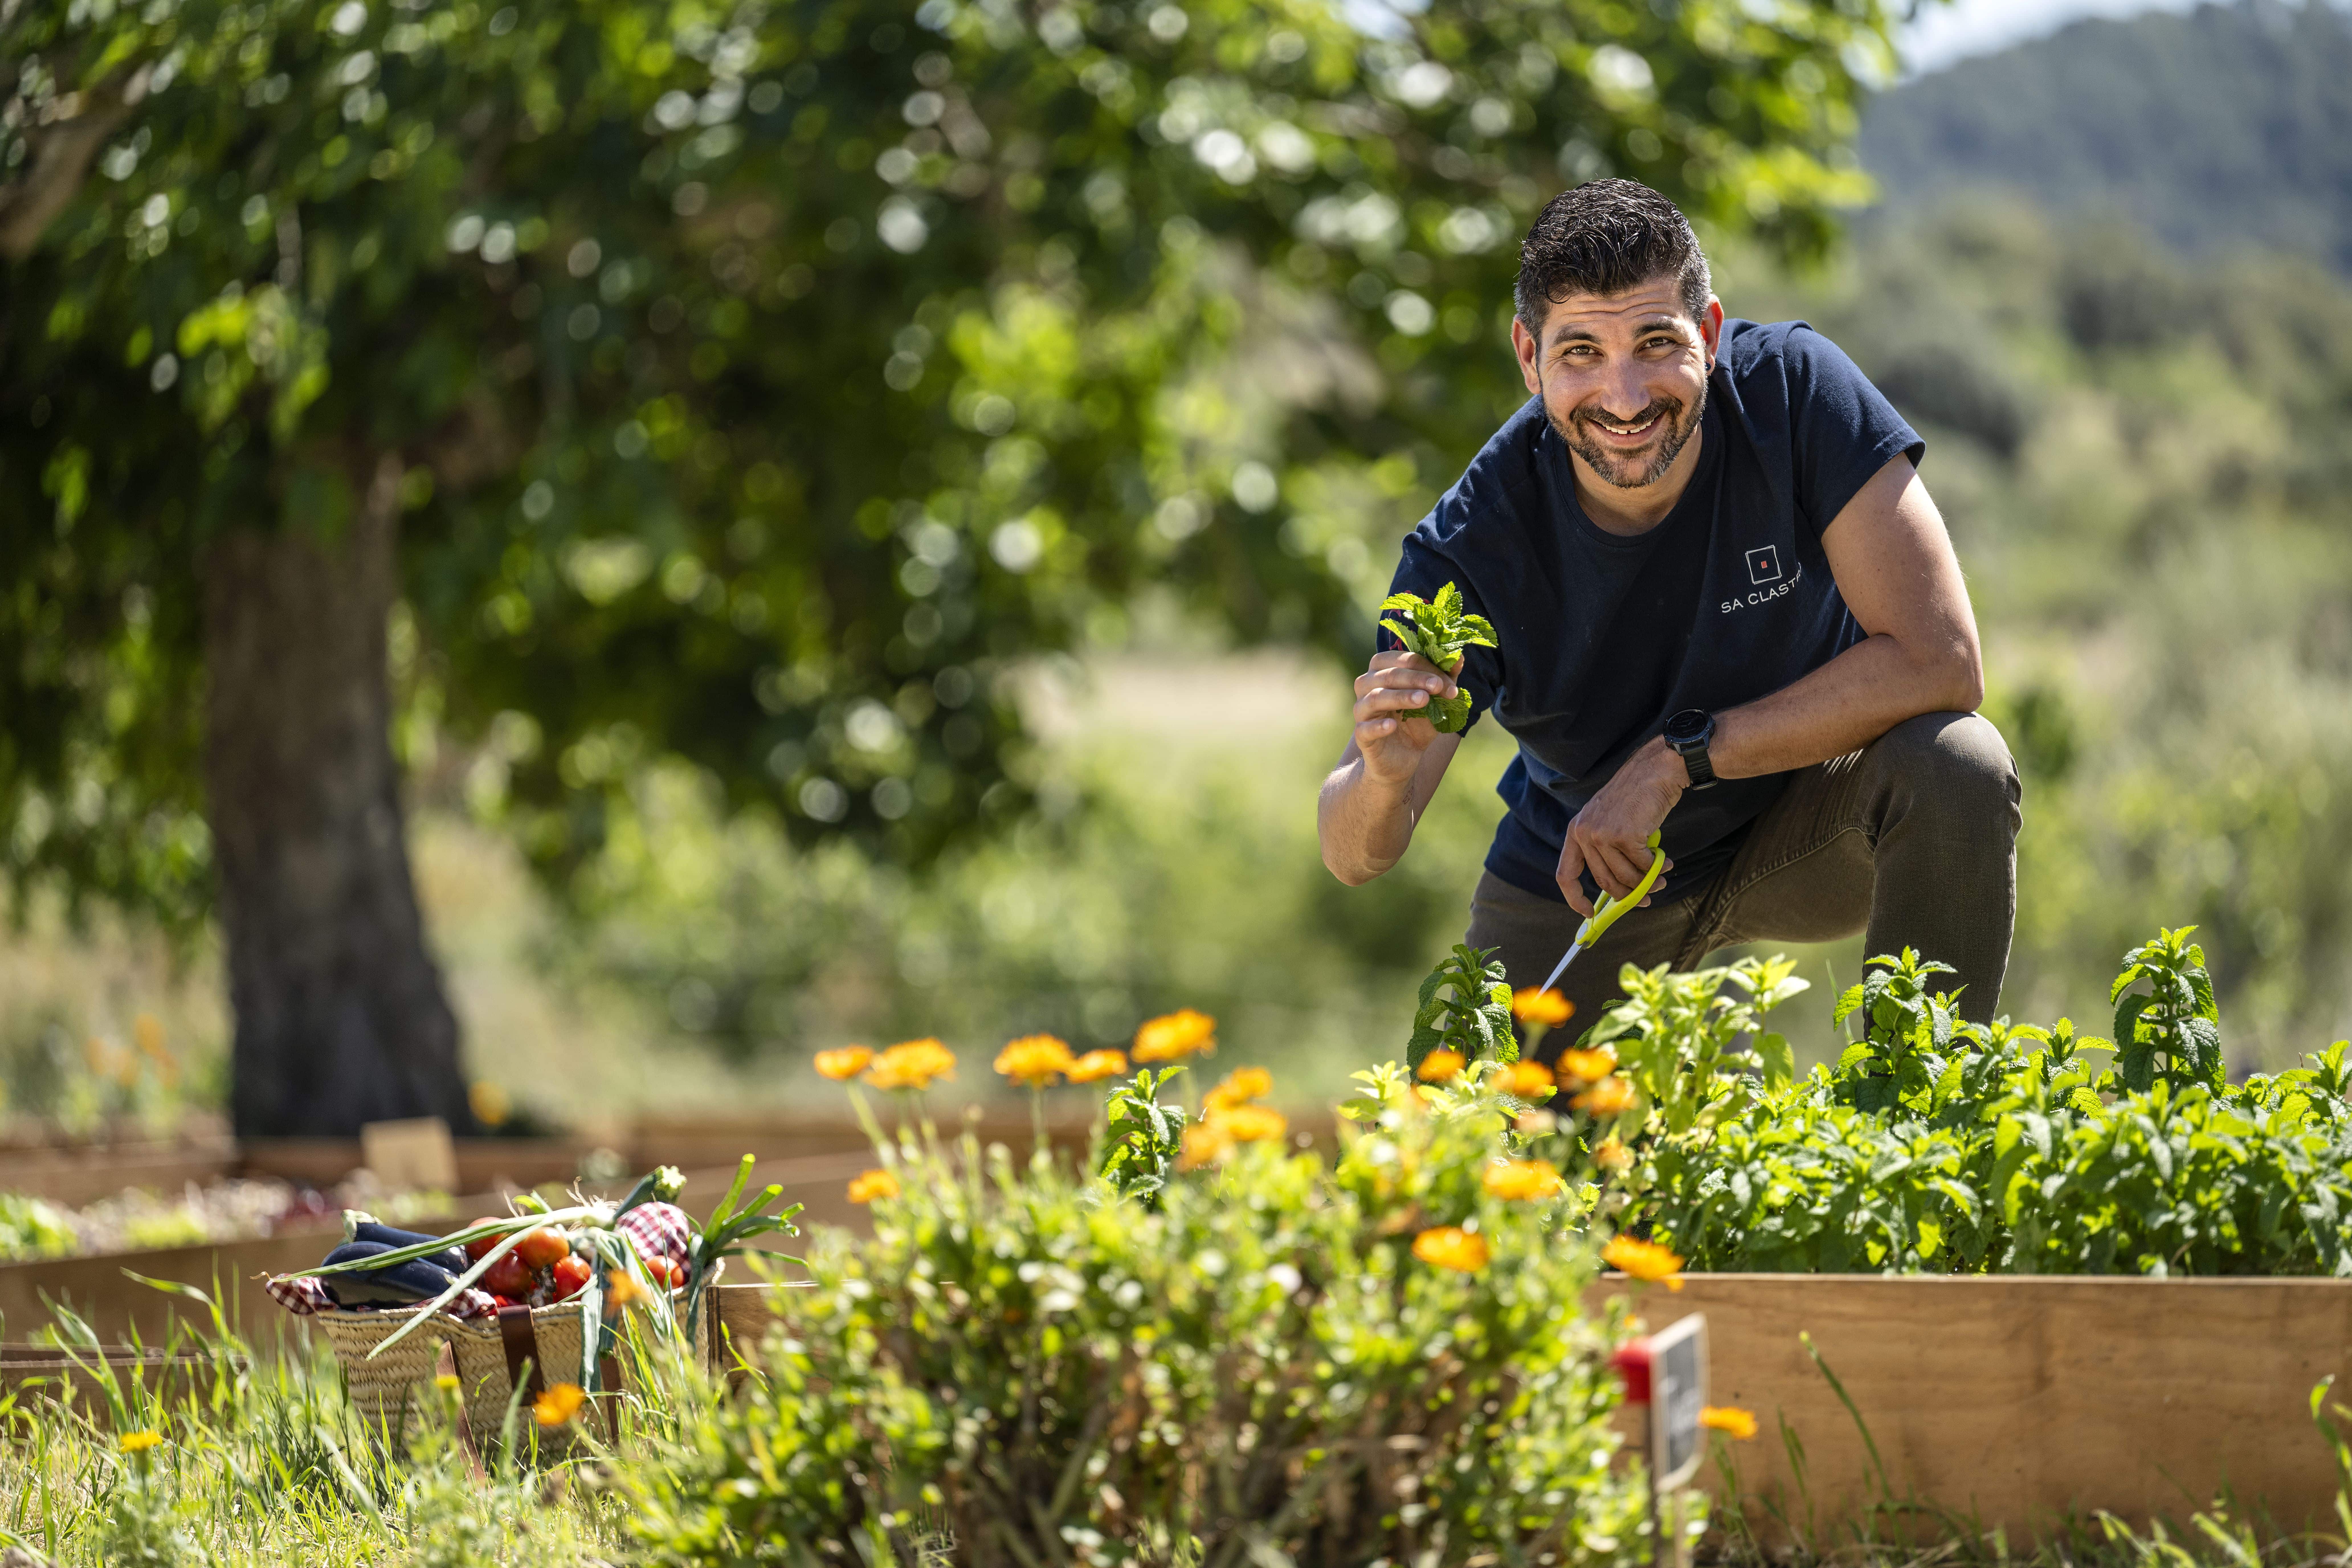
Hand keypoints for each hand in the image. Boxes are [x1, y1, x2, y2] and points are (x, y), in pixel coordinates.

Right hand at [1350, 650, 1457, 785]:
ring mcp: (1362, 711)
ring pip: (1375, 698)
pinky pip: (1364, 728)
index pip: (1400, 659)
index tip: (1447, 681)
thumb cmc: (1417, 723)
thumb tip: (1459, 658)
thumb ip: (1445, 680)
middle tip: (1437, 686)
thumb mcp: (1436, 701)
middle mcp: (1367, 686)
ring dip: (1401, 696)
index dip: (1425, 666)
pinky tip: (1392, 725)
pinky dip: (1378, 726)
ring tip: (1423, 700)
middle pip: (1387, 675)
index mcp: (1383, 671)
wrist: (1404, 758)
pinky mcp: (1361, 735)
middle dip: (1415, 678)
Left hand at [1556, 738, 1682, 916]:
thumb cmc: (1635, 798)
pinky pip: (1642, 867)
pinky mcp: (1624, 836)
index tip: (1588, 914)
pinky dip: (1656, 869)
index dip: (1575, 898)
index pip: (1565, 874)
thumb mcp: (1609, 821)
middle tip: (1646, 899)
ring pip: (1625, 878)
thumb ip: (1606, 851)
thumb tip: (1618, 891)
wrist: (1654, 771)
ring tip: (1661, 879)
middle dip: (1627, 896)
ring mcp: (1602, 835)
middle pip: (1603, 881)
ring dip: (1647, 884)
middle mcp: (1584, 834)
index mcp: (1576, 831)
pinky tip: (1666, 862)